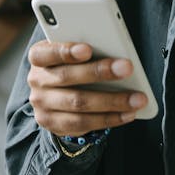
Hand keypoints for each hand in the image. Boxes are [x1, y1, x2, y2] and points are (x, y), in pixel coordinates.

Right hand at [26, 40, 146, 136]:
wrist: (54, 95)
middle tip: (126, 68)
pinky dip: (109, 118)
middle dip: (99, 72)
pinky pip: (83, 124)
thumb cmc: (72, 65)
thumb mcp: (72, 53)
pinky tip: (128, 113)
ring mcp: (43, 105)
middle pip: (67, 77)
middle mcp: (37, 81)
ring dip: (112, 101)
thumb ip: (86, 51)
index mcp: (39, 57)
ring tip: (137, 98)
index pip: (46, 53)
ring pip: (78, 104)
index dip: (65, 51)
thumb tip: (115, 54)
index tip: (88, 49)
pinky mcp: (53, 125)